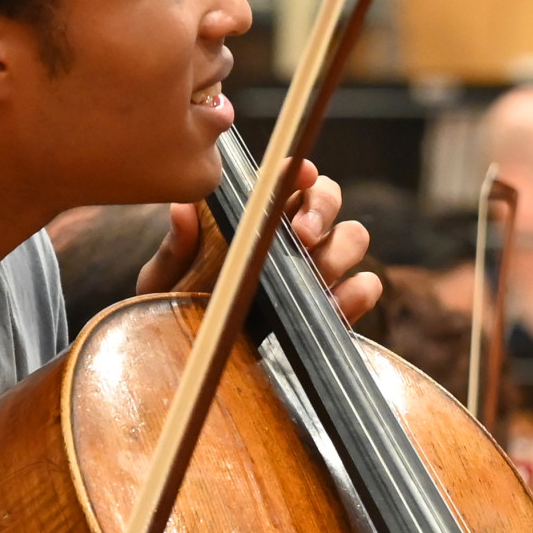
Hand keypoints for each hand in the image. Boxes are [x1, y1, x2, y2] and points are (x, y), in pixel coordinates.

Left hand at [138, 158, 380, 323]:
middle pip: (329, 196)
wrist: (195, 361)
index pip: (287, 178)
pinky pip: (366, 286)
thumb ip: (175, 249)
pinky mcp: (337, 305)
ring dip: (338, 252)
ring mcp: (320, 268)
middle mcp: (294, 235)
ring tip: (311, 277)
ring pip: (354, 236)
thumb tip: (183, 210)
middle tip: (301, 236)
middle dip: (322, 209)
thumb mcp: (165, 281)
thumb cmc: (180, 310)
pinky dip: (357, 292)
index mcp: (256, 214)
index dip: (300, 171)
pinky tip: (331, 305)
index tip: (299, 176)